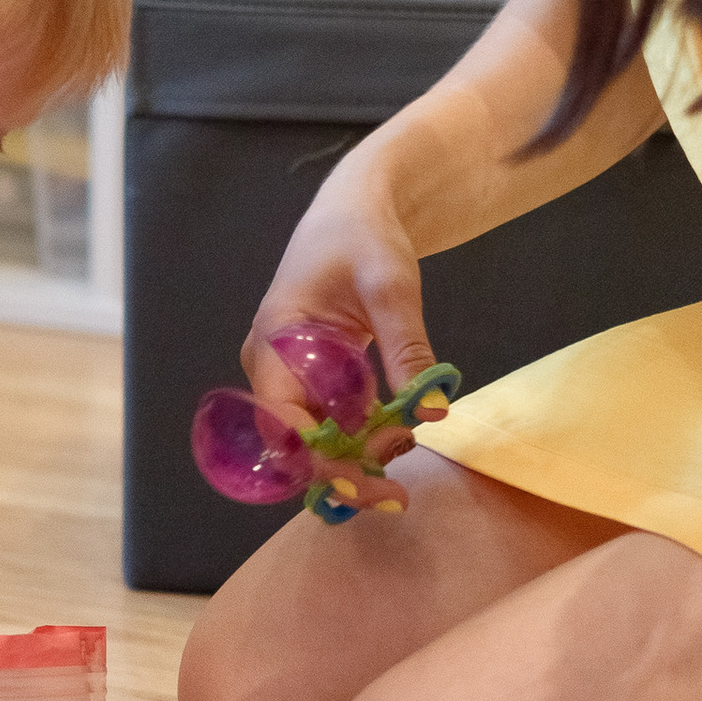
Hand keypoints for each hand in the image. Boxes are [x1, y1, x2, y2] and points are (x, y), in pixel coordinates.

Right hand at [244, 169, 438, 471]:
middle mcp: (270, 365)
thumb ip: (407, 349)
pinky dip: (362, 437)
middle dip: (341, 470)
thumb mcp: (391, 287)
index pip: (281, 422)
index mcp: (273, 342)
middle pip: (294, 440)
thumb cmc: (363, 237)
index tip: (366, 483)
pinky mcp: (315, 377)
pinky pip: (331, 421)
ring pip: (314, 437)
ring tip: (403, 458)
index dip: (318, 462)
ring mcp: (291, 373)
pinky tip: (396, 438)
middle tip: (394, 492)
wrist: (357, 208)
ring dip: (355, 458)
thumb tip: (431, 411)